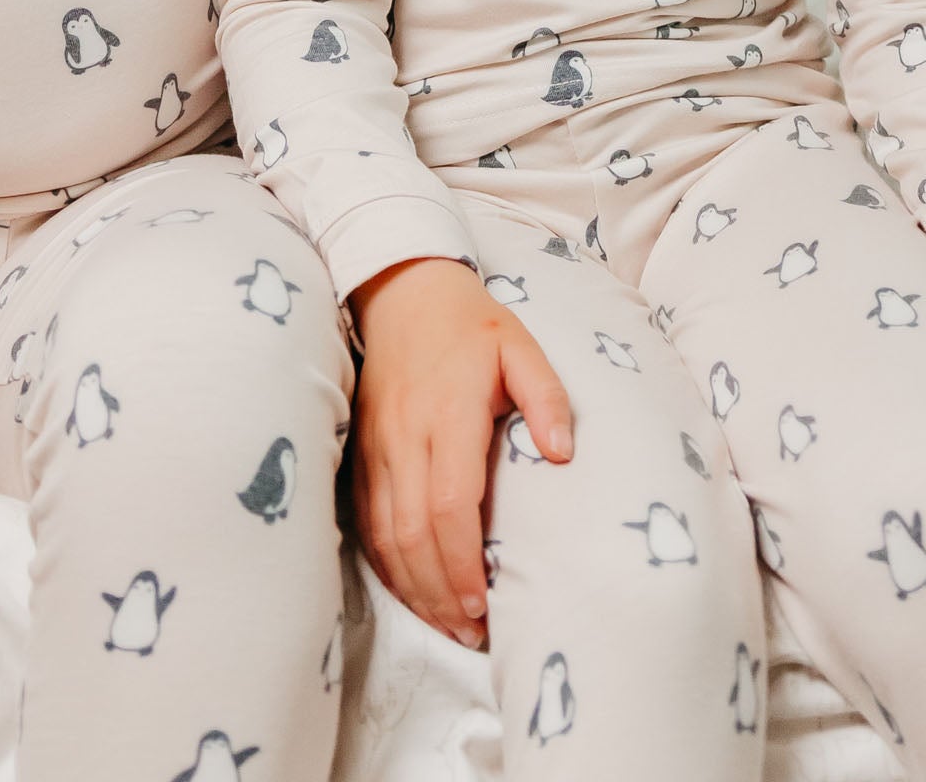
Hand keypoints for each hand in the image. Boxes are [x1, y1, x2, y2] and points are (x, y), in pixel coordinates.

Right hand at [348, 256, 572, 650]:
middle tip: (472, 634)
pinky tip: (412, 589)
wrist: (402, 291)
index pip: (450, 504)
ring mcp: (378, 446)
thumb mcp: (520, 345)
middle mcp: (405, 437)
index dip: (463, 562)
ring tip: (448, 625)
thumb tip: (563, 452)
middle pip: (414, 534)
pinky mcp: (362, 451)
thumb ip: (546, 396)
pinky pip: (368, 520)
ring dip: (414, 588)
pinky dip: (388, 564)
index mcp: (447, 414)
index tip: (485, 601)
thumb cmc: (469, 323)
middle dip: (441, 593)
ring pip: (386, 535)